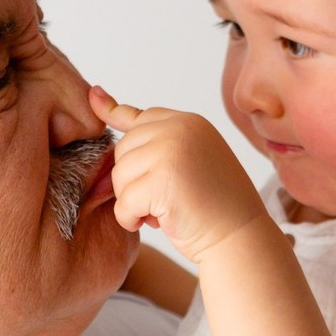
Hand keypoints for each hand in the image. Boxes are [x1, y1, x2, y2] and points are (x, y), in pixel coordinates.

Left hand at [90, 86, 267, 264]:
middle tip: (161, 200)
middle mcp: (180, 128)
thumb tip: (96, 97)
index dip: (119, 128)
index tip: (94, 98)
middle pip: (122, 150)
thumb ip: (153, 135)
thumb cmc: (216, 207)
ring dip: (132, 203)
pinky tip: (158, 223)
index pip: (139, 119)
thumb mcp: (188, 159)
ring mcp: (171, 151)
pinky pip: (123, 203)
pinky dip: (132, 220)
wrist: (242, 238)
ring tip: (163, 211)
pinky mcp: (162, 180)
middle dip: (133, 181)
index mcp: (189, 122)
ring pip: (118, 177)